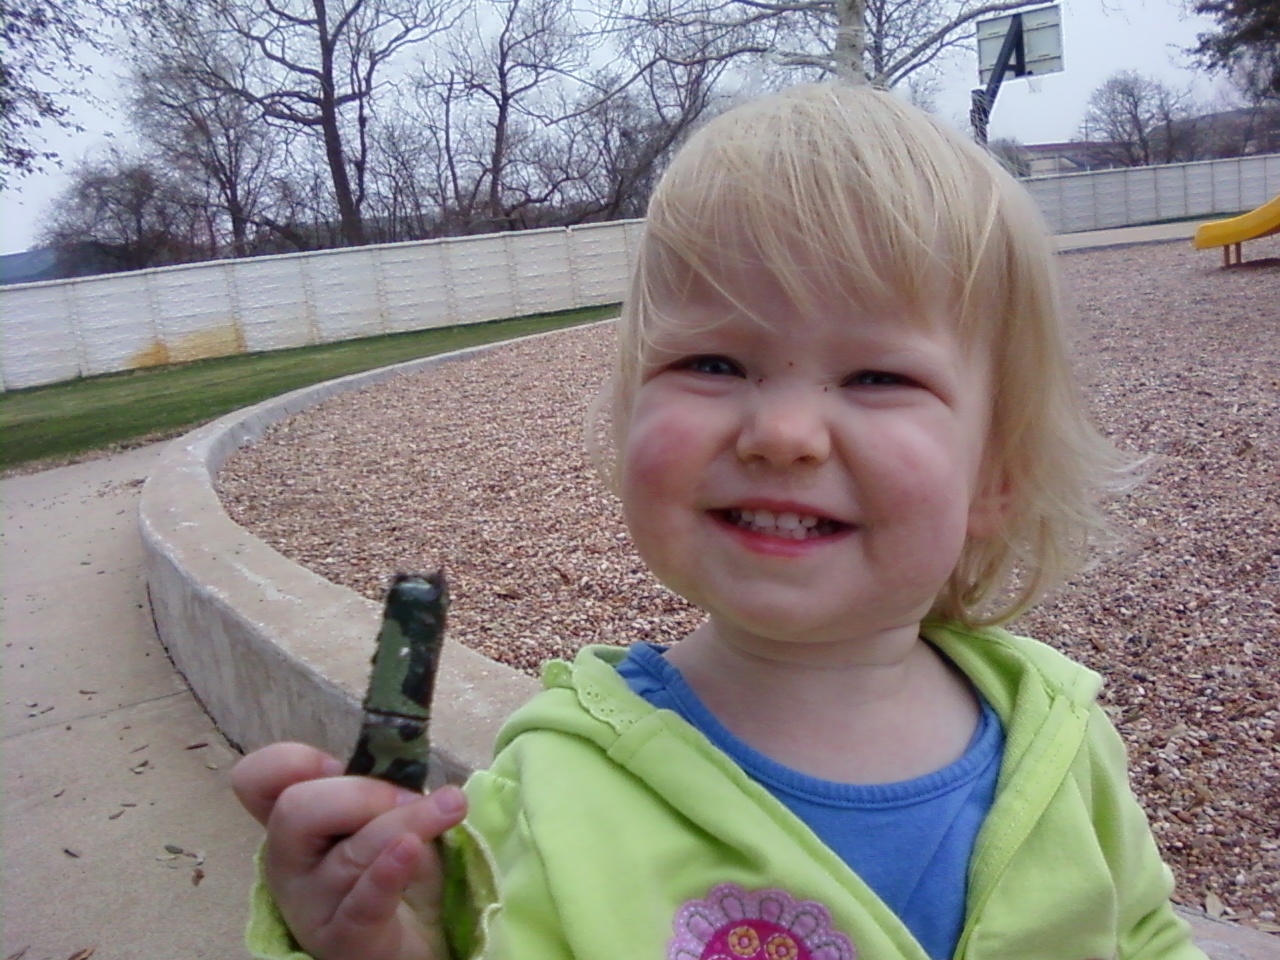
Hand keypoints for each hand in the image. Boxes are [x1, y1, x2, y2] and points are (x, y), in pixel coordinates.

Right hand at [232, 742, 467, 959]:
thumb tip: (399, 758)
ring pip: (349, 854)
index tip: (336, 763)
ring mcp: (310, 906)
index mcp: (294, 824)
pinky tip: (410, 849)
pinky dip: (387, 873)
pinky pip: (362, 903)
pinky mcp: (344, 940)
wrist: (413, 945)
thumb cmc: (395, 873)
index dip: (289, 762)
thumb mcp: (385, 818)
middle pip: (296, 811)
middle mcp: (288, 864)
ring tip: (450, 807)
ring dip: (406, 822)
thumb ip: (378, 790)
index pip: (257, 781)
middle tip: (411, 796)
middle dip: (362, 792)